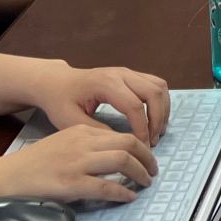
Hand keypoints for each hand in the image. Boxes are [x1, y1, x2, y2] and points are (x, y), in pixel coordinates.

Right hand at [0, 122, 159, 205]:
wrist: (5, 177)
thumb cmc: (32, 164)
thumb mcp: (62, 144)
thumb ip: (85, 146)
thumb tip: (113, 158)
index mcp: (80, 131)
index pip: (120, 133)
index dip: (139, 146)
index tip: (146, 157)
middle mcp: (82, 143)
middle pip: (127, 143)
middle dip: (147, 157)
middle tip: (154, 170)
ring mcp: (77, 163)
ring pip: (122, 161)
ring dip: (140, 172)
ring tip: (146, 182)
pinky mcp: (71, 183)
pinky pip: (106, 186)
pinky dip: (122, 192)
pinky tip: (129, 197)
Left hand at [26, 61, 171, 143]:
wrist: (57, 82)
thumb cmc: (61, 102)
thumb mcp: (71, 122)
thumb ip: (97, 131)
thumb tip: (122, 143)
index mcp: (105, 84)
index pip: (135, 106)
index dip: (143, 129)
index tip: (142, 148)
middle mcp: (121, 74)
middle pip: (154, 93)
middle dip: (158, 120)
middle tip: (152, 142)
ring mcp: (128, 72)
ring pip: (159, 86)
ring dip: (163, 110)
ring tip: (156, 132)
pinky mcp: (131, 74)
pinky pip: (156, 84)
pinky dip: (161, 102)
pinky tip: (155, 119)